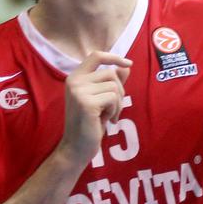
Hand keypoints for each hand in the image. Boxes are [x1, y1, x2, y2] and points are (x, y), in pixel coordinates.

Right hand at [59, 51, 131, 165]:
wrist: (76, 147)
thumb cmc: (89, 123)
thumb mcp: (101, 99)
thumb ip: (112, 82)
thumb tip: (126, 66)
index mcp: (75, 78)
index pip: (95, 56)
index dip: (113, 57)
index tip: (128, 63)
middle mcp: (74, 81)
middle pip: (111, 73)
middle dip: (119, 91)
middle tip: (113, 109)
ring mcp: (79, 92)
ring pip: (114, 86)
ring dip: (117, 103)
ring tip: (108, 116)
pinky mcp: (87, 103)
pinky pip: (114, 98)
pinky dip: (115, 110)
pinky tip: (106, 121)